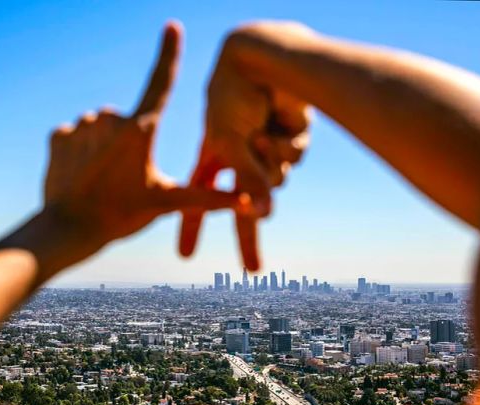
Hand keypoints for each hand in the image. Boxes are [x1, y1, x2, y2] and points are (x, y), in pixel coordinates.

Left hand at [43, 22, 236, 265]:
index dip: (169, 53)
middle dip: (129, 143)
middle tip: (125, 179)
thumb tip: (248, 202)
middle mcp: (110, 119)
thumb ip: (207, 198)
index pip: (160, 82)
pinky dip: (81, 152)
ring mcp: (82, 126)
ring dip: (105, 146)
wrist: (68, 229)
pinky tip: (82, 175)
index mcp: (141, 130)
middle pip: (128, 121)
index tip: (172, 26)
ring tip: (104, 179)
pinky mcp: (58, 136)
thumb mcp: (166, 203)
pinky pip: (76, 136)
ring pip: (101, 128)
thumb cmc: (121, 216)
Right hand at [178, 23, 311, 270]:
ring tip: (261, 134)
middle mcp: (240, 158)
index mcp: (213, 158)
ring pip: (277, 181)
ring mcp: (266, 151)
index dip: (191, 228)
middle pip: (245, 209)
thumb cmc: (234, 96)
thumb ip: (246, 181)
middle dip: (248, 240)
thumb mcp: (229, 142)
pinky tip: (279, 123)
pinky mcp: (291, 141)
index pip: (197, 201)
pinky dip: (287, 146)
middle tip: (251, 271)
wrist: (266, 59)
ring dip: (271, 162)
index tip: (185, 256)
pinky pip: (294, 161)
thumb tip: (265, 217)